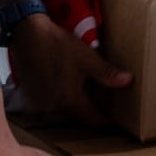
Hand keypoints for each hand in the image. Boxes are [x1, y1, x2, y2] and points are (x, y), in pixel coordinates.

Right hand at [10, 14, 131, 123]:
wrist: (27, 34)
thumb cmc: (57, 45)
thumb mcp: (87, 58)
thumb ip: (107, 73)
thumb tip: (128, 81)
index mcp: (69, 101)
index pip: (92, 119)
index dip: (104, 120)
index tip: (113, 121)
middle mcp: (52, 108)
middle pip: (76, 116)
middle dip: (87, 111)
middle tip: (98, 103)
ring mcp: (38, 104)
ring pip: (61, 111)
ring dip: (70, 104)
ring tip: (79, 93)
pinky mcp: (29, 97)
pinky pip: (47, 105)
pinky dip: (55, 99)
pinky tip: (60, 86)